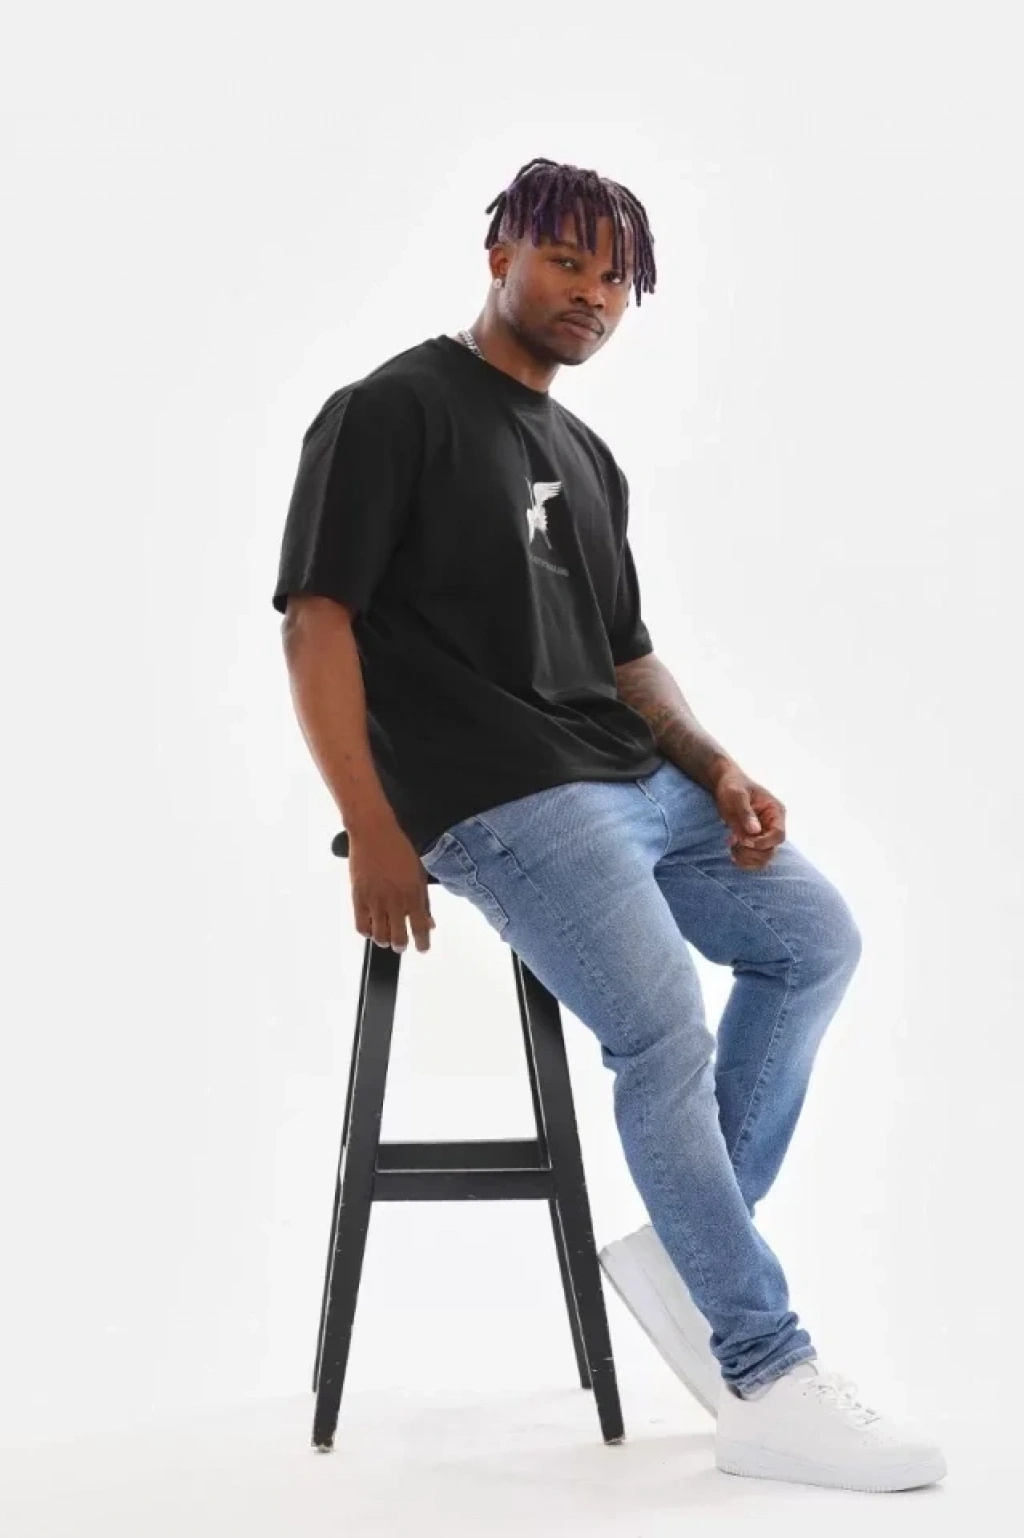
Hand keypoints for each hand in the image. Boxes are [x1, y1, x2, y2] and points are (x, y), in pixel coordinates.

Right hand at [347, 819, 436, 951]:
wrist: (373, 832)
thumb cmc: (399, 849)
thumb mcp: (419, 873)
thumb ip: (424, 901)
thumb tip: (429, 923)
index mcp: (413, 893)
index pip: (420, 928)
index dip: (423, 943)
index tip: (423, 948)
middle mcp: (394, 900)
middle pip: (398, 938)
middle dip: (402, 946)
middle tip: (402, 944)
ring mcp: (375, 900)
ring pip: (379, 935)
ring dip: (385, 940)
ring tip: (387, 936)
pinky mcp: (358, 898)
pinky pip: (361, 926)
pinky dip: (367, 932)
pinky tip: (371, 928)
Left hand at [712, 765, 786, 869]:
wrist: (725, 785)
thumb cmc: (733, 786)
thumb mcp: (738, 795)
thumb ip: (746, 812)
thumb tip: (755, 831)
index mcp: (775, 812)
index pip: (778, 835)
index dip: (763, 842)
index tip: (744, 841)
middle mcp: (773, 825)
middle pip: (771, 850)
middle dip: (752, 852)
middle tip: (734, 843)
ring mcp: (764, 834)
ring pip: (764, 858)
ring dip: (747, 858)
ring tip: (732, 848)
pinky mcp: (754, 840)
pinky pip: (755, 859)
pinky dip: (744, 860)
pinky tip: (732, 852)